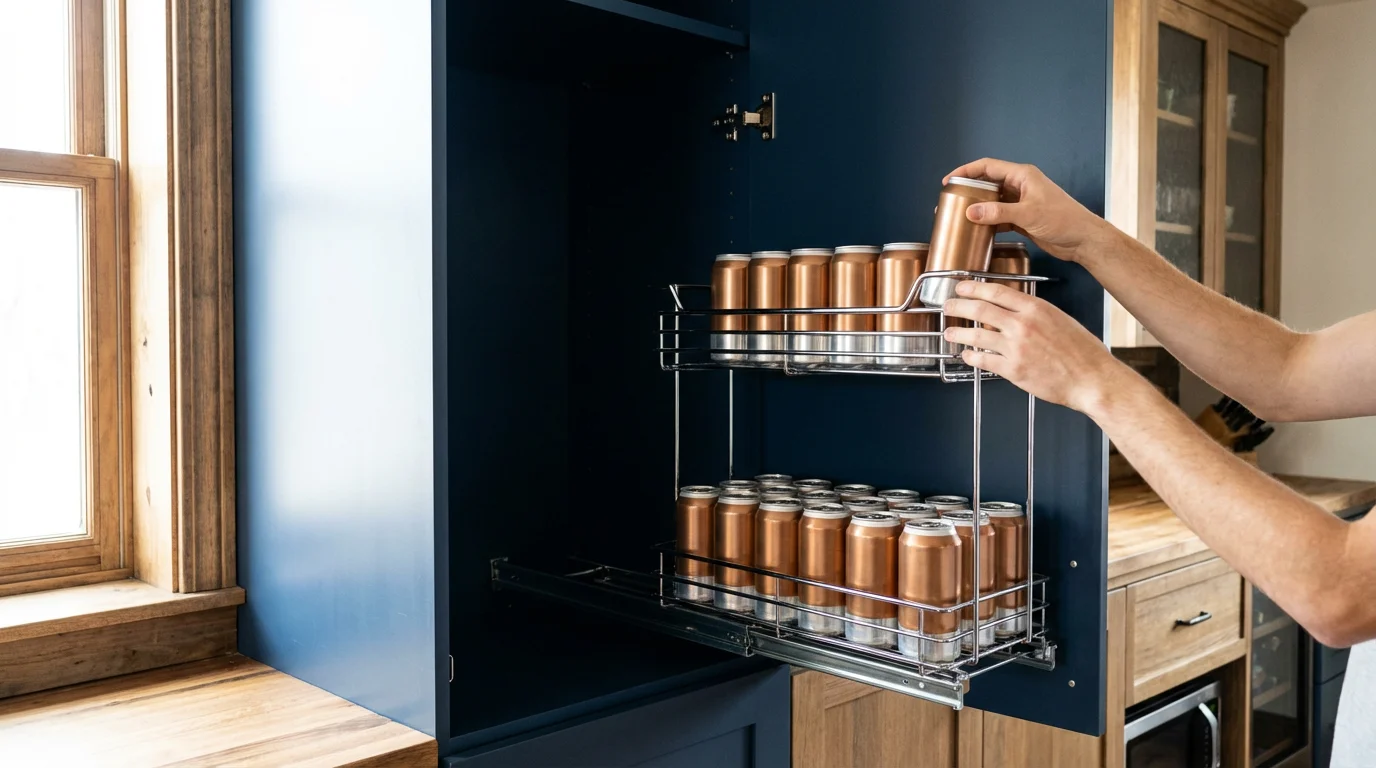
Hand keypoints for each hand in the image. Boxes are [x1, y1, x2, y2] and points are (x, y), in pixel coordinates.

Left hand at [943, 281, 1132, 414]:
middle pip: (980, 309)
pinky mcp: (1013, 370)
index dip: (973, 288)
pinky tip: (967, 356)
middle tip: (948, 306)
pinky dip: (971, 357)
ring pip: (976, 335)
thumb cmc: (1083, 352)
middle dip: (958, 306)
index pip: (996, 291)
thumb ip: (1035, 314)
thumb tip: (1015, 311)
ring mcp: (1016, 347)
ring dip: (958, 333)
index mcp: (1036, 308)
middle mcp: (1023, 325)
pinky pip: (983, 361)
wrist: (1092, 379)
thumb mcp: (1060, 319)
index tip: (961, 287)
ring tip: (949, 332)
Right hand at [944, 158, 1119, 264]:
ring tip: (960, 216)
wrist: (1082, 239)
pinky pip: (999, 216)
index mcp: (1023, 175)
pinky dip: (988, 221)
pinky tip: (978, 229)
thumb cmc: (1065, 220)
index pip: (988, 166)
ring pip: (993, 201)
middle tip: (951, 200)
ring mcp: (1022, 202)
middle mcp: (1021, 185)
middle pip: (988, 183)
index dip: (966, 171)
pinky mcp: (1023, 217)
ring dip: (978, 208)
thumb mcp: (1028, 214)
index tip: (949, 180)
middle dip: (969, 190)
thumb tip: (972, 210)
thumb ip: (998, 212)